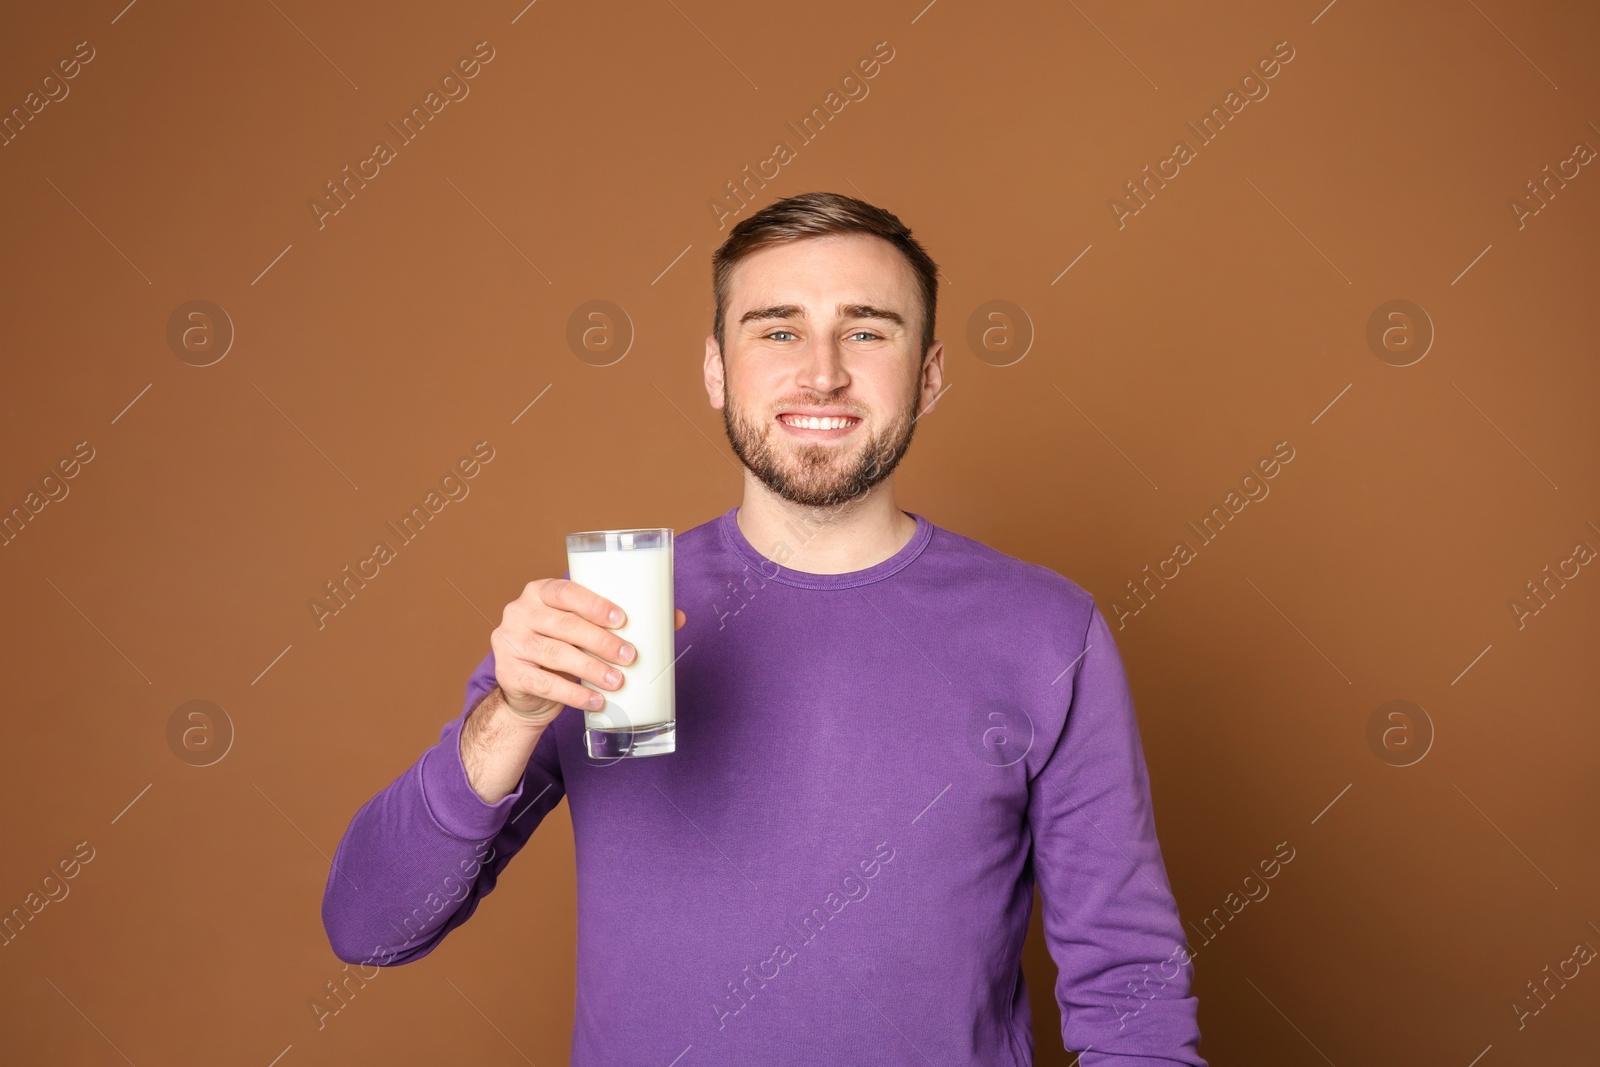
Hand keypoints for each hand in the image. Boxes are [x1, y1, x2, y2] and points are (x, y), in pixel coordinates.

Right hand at [491, 578, 686, 728]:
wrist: (527, 688)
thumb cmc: (564, 648)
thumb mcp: (585, 629)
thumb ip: (621, 621)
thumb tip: (677, 617)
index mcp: (539, 591)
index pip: (565, 590)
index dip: (594, 604)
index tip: (623, 619)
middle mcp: (519, 612)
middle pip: (564, 625)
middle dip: (601, 641)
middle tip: (630, 656)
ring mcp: (510, 643)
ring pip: (556, 655)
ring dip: (591, 669)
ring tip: (618, 680)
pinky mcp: (508, 674)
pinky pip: (544, 684)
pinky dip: (574, 695)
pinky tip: (595, 700)